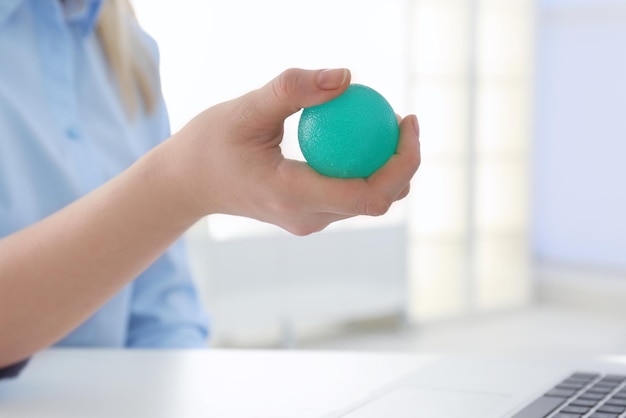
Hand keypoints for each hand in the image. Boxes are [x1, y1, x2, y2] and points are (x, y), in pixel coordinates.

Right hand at [168, 68, 420, 234]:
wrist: (189, 183)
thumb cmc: (211, 143)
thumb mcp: (245, 108)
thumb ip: (293, 90)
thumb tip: (346, 76)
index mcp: (292, 196)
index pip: (367, 194)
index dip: (402, 163)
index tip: (407, 121)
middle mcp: (306, 218)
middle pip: (378, 201)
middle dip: (403, 162)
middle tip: (403, 118)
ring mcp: (308, 222)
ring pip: (368, 202)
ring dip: (389, 168)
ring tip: (387, 124)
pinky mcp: (309, 216)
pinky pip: (351, 197)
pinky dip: (366, 170)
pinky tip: (361, 137)